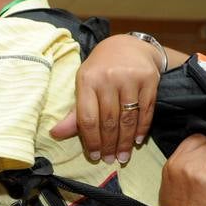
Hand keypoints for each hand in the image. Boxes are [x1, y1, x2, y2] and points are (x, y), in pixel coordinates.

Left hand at [50, 34, 160, 164]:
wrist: (128, 46)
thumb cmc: (101, 70)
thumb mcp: (84, 85)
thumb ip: (75, 112)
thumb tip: (56, 134)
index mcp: (87, 80)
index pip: (87, 117)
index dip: (91, 140)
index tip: (94, 156)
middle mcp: (108, 78)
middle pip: (109, 121)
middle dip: (109, 145)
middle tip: (110, 160)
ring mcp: (130, 78)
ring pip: (128, 119)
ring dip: (125, 142)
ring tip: (123, 156)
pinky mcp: (149, 79)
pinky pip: (146, 111)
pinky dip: (142, 129)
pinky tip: (137, 141)